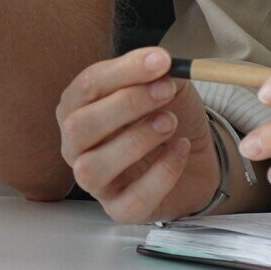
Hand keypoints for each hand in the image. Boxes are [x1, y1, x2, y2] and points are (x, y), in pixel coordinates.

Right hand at [57, 47, 215, 221]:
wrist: (193, 156)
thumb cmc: (167, 116)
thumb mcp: (165, 85)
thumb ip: (157, 74)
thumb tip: (158, 64)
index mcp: (79, 107)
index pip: (87, 86)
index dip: (124, 71)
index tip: (161, 60)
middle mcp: (77, 145)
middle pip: (79, 127)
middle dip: (125, 105)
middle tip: (165, 91)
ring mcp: (95, 181)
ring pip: (93, 168)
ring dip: (135, 141)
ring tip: (171, 122)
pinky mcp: (120, 209)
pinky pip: (132, 199)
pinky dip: (161, 173)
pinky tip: (181, 150)